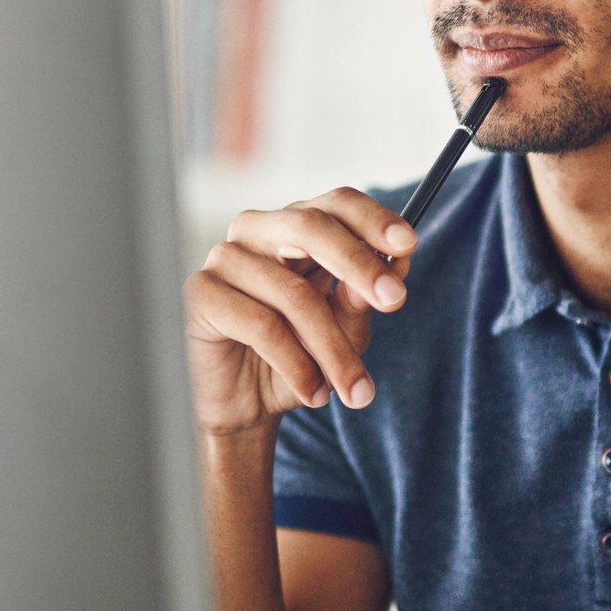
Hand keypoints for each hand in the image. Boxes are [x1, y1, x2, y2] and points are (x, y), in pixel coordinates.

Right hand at [186, 191, 415, 434]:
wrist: (248, 407)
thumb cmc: (298, 358)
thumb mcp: (344, 330)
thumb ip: (362, 298)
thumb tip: (395, 266)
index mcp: (297, 228)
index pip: (337, 203)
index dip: (374, 219)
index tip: (409, 245)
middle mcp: (258, 231)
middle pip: (311, 226)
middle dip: (359, 264)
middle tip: (395, 300)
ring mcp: (225, 258)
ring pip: (294, 294)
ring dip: (333, 350)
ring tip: (356, 390)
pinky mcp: (201, 293)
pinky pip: (262, 325)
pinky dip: (297, 365)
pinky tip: (313, 393)